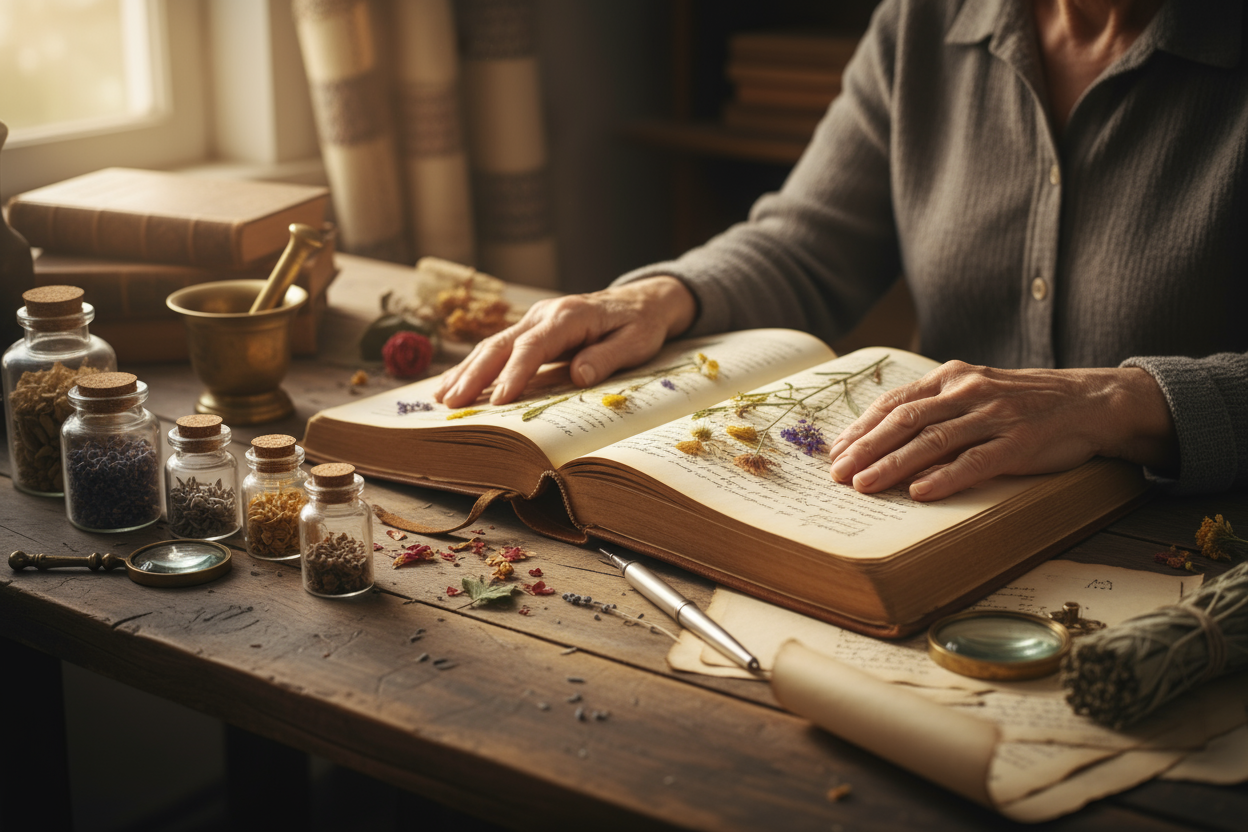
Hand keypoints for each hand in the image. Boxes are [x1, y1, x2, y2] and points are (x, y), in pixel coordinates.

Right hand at [434, 276, 696, 408]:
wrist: (642, 300)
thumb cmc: (641, 324)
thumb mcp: (636, 342)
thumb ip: (606, 357)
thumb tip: (578, 375)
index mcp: (569, 316)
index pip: (534, 347)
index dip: (514, 374)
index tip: (499, 400)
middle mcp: (545, 314)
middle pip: (501, 344)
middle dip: (475, 374)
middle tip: (453, 403)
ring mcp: (535, 318)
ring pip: (493, 344)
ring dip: (467, 371)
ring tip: (442, 398)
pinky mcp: (532, 327)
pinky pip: (499, 347)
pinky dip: (475, 365)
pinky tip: (455, 383)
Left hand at [826, 362, 1177, 500]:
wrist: (1089, 400)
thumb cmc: (1022, 404)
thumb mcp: (974, 393)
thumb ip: (935, 410)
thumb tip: (884, 440)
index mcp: (951, 377)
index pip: (894, 403)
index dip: (861, 428)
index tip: (836, 452)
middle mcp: (968, 391)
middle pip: (905, 420)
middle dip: (865, 448)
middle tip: (837, 474)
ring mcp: (994, 415)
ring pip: (933, 440)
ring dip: (893, 465)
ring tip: (865, 486)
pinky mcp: (1020, 441)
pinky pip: (976, 460)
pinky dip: (945, 477)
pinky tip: (920, 492)